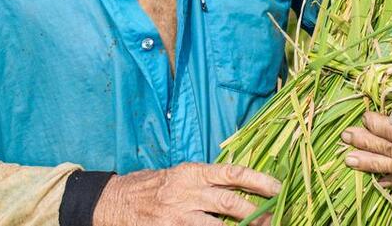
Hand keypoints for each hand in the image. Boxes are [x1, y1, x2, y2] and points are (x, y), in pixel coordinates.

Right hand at [93, 162, 280, 225]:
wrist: (113, 202)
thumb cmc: (149, 187)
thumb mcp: (178, 175)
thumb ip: (204, 180)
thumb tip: (237, 185)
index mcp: (192, 172)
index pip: (232, 172)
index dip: (258, 180)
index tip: (278, 188)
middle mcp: (187, 191)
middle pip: (230, 202)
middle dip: (257, 213)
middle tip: (277, 219)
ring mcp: (179, 214)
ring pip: (218, 225)